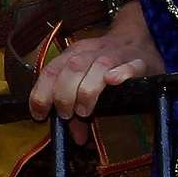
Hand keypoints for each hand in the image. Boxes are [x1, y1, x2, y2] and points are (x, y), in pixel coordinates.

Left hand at [28, 2, 165, 145]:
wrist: (137, 39)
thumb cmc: (107, 63)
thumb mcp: (86, 79)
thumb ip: (77, 105)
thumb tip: (76, 137)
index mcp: (73, 55)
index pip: (51, 70)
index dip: (41, 93)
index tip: (39, 114)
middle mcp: (91, 53)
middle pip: (72, 68)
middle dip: (64, 94)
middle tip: (66, 114)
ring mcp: (114, 55)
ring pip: (98, 66)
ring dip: (87, 90)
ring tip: (84, 111)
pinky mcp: (137, 61)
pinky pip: (128, 65)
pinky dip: (120, 73)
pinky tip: (112, 81)